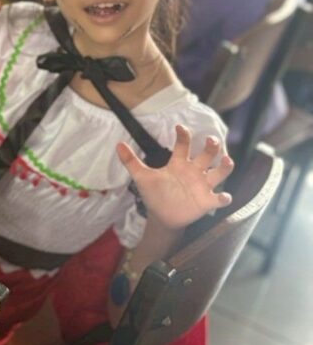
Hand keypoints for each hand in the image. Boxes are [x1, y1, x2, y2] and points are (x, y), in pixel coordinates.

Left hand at [118, 125, 233, 231]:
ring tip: (227, 160)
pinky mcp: (207, 201)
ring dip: (225, 167)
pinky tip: (224, 197)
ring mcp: (202, 185)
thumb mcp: (142, 177)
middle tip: (211, 140)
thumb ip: (131, 161)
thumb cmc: (155, 194)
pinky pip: (219, 198)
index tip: (179, 128)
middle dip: (211, 146)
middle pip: (207, 154)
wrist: (161, 216)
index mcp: (179, 163)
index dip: (183, 135)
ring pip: (220, 172)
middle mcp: (194, 171)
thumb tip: (118, 144)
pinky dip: (224, 198)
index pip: (183, 144)